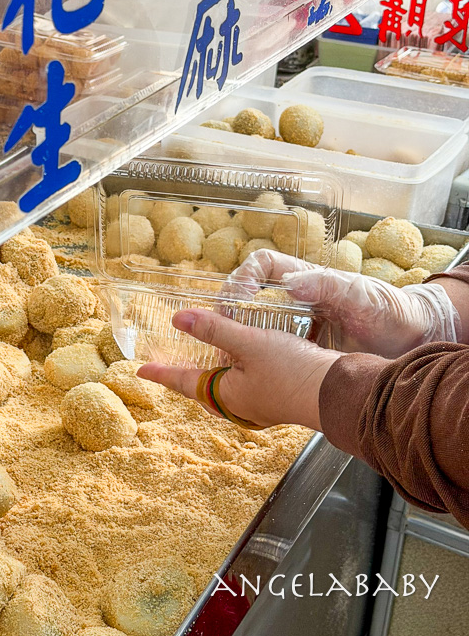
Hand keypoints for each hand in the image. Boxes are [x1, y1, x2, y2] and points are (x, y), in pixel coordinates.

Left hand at [137, 308, 341, 429]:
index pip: (183, 382)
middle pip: (202, 389)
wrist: (338, 393)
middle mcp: (239, 406)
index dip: (161, 372)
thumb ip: (214, 330)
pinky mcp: (278, 399)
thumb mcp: (249, 343)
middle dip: (184, 376)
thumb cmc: (292, 371)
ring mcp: (259, 406)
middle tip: (165, 365)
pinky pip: (245, 386)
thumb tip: (177, 319)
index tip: (139, 369)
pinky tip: (242, 360)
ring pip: (224, 388)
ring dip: (211, 373)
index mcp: (225, 396)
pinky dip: (234, 372)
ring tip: (201, 360)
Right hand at [223, 249, 458, 356]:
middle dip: (228, 308)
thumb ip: (328, 286)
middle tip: (223, 329)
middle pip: (247, 295)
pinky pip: (267, 349)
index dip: (244, 276)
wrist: (412, 342)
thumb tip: (291, 282)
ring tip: (227, 353)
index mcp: (306, 279)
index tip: (240, 297)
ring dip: (235, 335)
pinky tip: (246, 370)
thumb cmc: (390, 311)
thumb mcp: (361, 295)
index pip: (262, 265)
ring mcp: (295, 325)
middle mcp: (295, 299)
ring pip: (252, 324)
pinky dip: (252, 356)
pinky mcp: (299, 350)